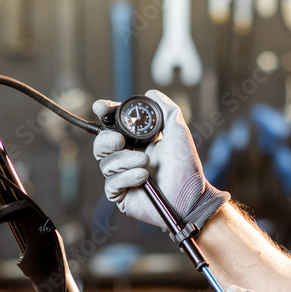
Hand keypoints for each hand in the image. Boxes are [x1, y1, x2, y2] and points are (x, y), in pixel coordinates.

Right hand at [92, 89, 228, 230]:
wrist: (189, 197)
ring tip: (146, 164)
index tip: (101, 108)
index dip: (104, 114)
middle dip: (107, 139)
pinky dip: (127, 177)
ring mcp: (122, 176)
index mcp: (137, 141)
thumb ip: (165, 108)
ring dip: (126, 160)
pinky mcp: (120, 195)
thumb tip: (150, 93)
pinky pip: (111, 183)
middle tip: (120, 140)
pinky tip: (143, 178)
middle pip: (101, 143)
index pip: (113, 124)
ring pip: (105, 163)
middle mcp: (127, 157)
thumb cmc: (186, 167)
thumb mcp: (178, 131)